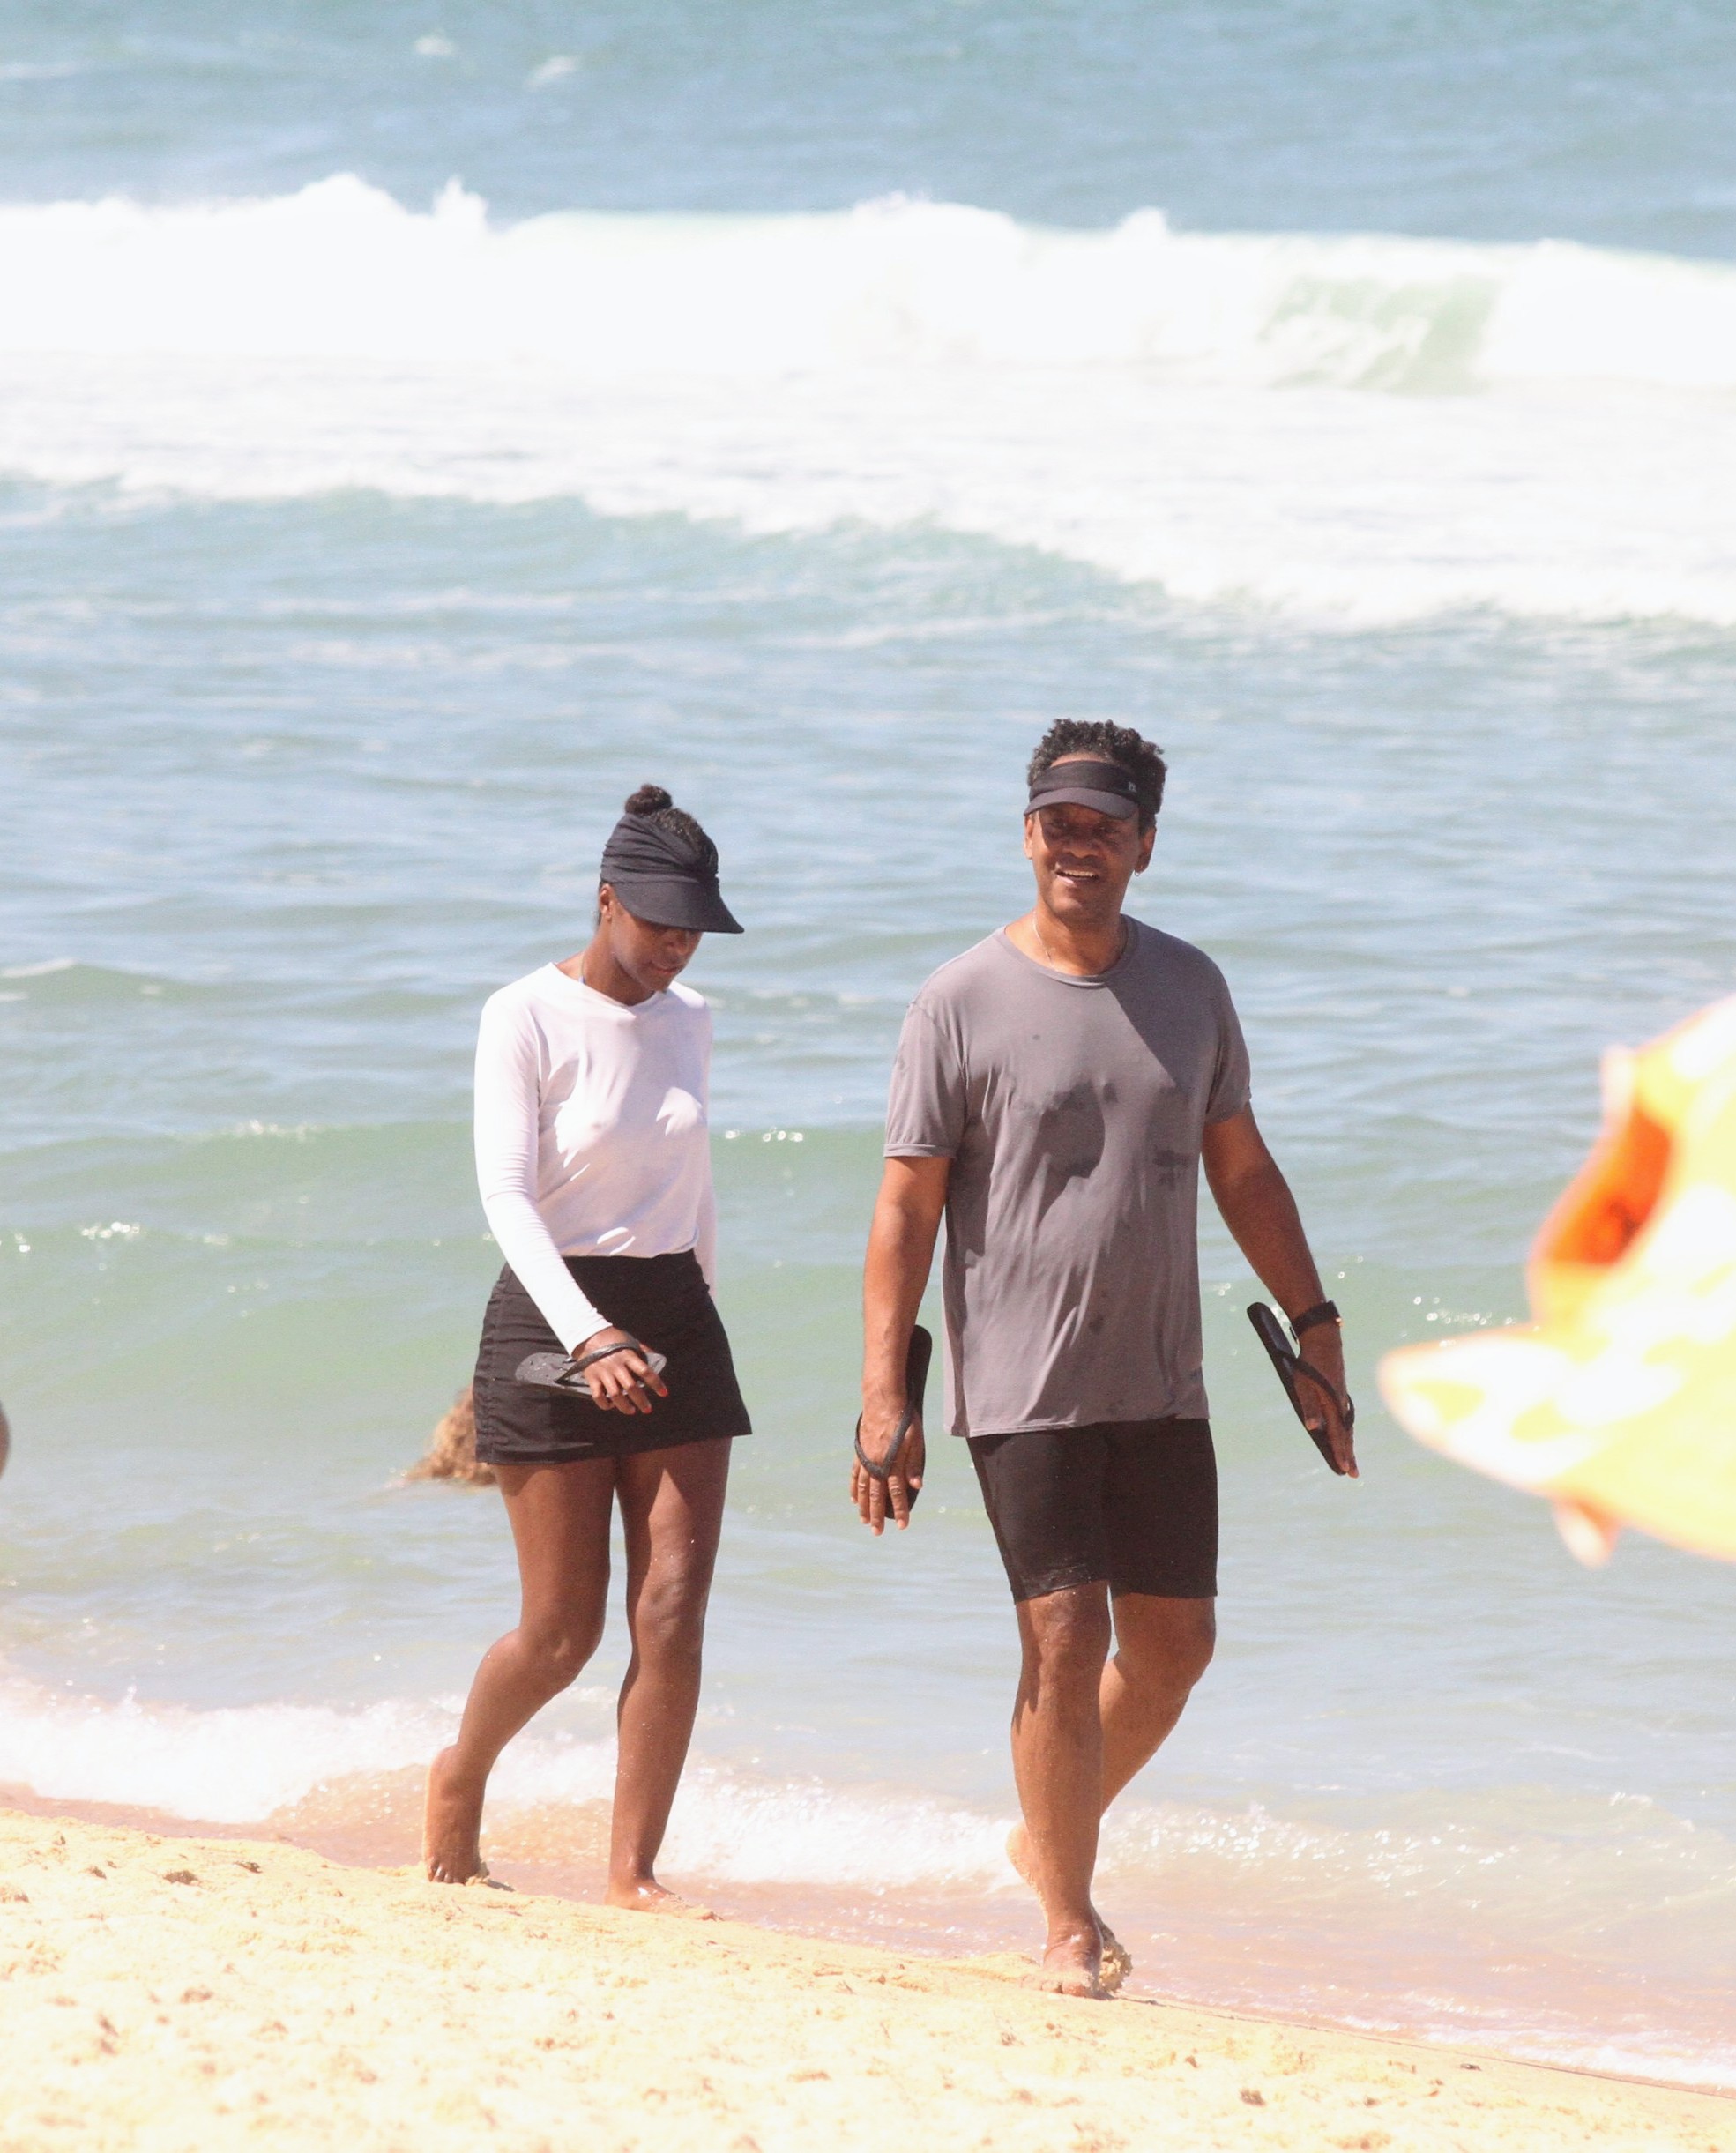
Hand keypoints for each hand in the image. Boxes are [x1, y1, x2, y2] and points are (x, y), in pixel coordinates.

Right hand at [574, 1327, 668, 1415]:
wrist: (587, 1335)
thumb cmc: (612, 1338)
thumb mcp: (629, 1340)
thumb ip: (642, 1349)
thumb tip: (657, 1357)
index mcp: (628, 1356)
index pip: (645, 1372)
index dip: (656, 1384)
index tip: (664, 1393)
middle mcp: (617, 1366)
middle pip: (631, 1387)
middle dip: (641, 1401)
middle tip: (648, 1409)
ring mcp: (603, 1373)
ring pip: (615, 1394)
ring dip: (625, 1406)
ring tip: (632, 1411)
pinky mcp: (592, 1378)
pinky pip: (598, 1396)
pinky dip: (604, 1404)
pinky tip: (611, 1405)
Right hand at [851, 1402, 925, 1533]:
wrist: (883, 1401)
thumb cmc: (904, 1420)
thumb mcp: (916, 1440)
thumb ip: (914, 1464)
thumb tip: (917, 1487)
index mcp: (893, 1463)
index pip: (897, 1493)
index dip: (900, 1510)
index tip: (903, 1526)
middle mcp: (877, 1464)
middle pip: (877, 1496)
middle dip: (878, 1516)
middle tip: (877, 1533)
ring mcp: (866, 1459)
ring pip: (864, 1488)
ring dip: (864, 1506)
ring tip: (864, 1521)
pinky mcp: (860, 1452)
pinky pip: (855, 1474)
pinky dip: (854, 1488)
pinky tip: (854, 1499)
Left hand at [1298, 1324, 1357, 1478]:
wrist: (1324, 1340)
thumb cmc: (1309, 1363)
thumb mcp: (1302, 1384)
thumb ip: (1308, 1406)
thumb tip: (1313, 1428)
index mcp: (1332, 1405)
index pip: (1338, 1435)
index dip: (1341, 1453)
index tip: (1345, 1470)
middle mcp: (1341, 1404)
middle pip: (1346, 1435)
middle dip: (1348, 1454)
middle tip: (1353, 1474)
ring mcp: (1342, 1399)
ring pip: (1347, 1427)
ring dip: (1348, 1444)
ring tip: (1350, 1460)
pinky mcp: (1340, 1393)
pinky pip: (1345, 1417)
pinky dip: (1346, 1431)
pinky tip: (1345, 1434)